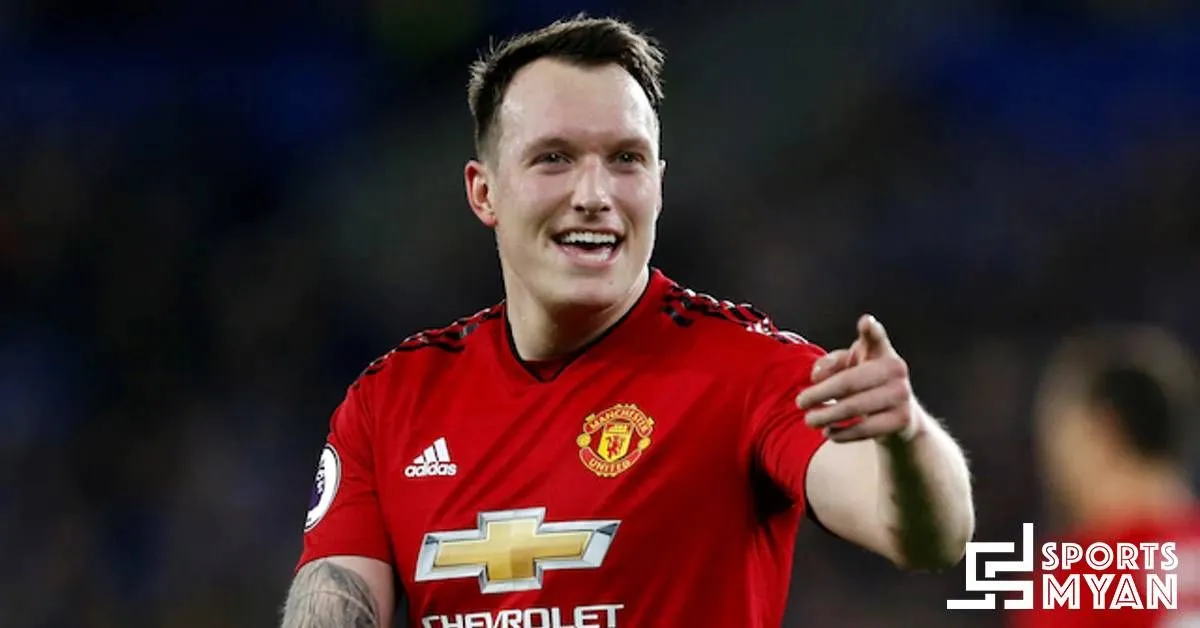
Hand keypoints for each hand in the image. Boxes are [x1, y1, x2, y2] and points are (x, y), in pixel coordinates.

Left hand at [795, 314, 923, 442]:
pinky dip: (843, 433)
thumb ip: (830, 365)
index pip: (876, 338)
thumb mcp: (849, 367)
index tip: (865, 323)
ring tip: (809, 420)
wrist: (901, 416)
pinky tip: (829, 433)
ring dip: (827, 416)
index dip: (871, 331)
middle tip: (800, 402)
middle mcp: (896, 369)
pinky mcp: (902, 420)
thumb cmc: (866, 383)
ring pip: (855, 407)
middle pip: (849, 382)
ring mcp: (902, 395)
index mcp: (882, 351)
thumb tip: (816, 376)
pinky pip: (866, 429)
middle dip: (820, 393)